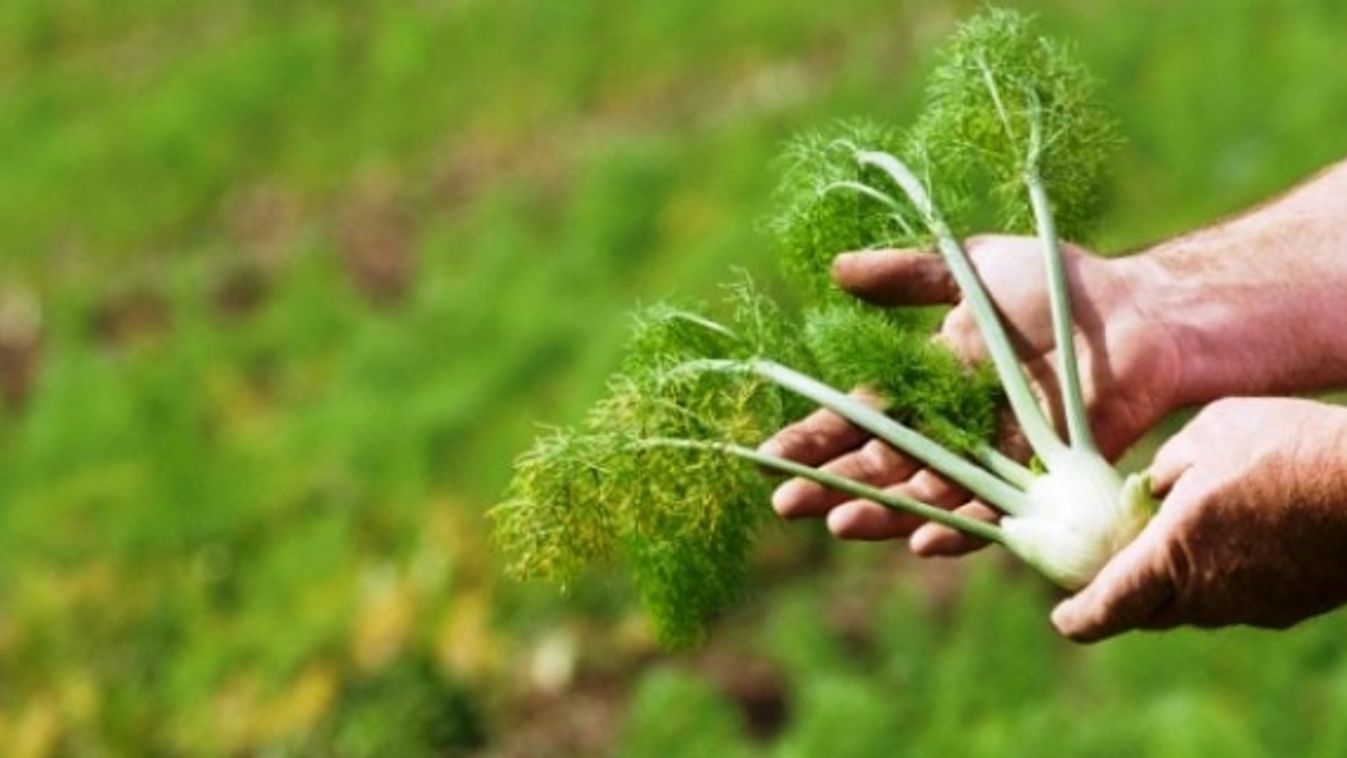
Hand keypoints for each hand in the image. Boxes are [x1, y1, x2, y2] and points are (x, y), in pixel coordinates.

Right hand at [761, 235, 1184, 552]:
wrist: (1140, 310)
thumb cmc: (1058, 284)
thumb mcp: (970, 267)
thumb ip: (906, 275)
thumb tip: (835, 269)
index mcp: (926, 384)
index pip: (857, 418)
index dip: (814, 438)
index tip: (767, 456)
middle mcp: (951, 428)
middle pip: (879, 464)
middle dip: (830, 484)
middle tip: (785, 504)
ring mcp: (992, 456)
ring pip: (924, 494)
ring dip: (882, 512)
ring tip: (840, 524)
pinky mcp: (1037, 477)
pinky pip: (993, 510)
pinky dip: (958, 526)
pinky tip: (923, 541)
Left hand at [1052, 397, 1346, 641]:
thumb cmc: (1290, 447)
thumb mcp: (1209, 432)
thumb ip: (1166, 468)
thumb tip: (1147, 490)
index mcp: (1173, 555)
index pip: (1109, 606)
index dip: (1079, 617)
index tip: (1060, 619)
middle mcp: (1208, 593)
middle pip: (1148, 611)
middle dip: (1123, 596)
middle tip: (1110, 572)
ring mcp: (1253, 606)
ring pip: (1195, 607)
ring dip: (1175, 585)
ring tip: (1174, 543)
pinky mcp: (1289, 606)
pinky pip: (1237, 600)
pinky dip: (1220, 579)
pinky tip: (1230, 541)